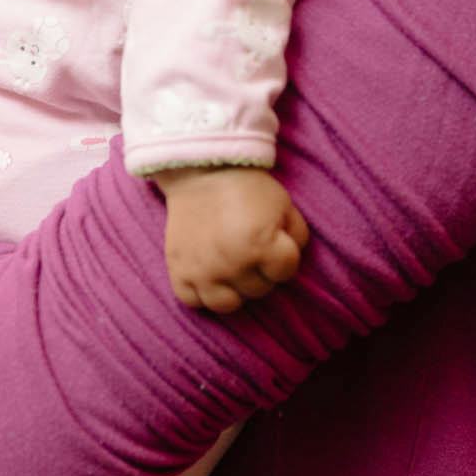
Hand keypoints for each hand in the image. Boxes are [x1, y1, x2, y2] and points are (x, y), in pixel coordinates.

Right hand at [150, 167, 310, 312]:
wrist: (201, 170)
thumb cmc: (247, 187)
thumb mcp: (284, 204)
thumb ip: (296, 236)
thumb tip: (290, 262)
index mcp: (260, 245)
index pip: (286, 272)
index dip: (285, 256)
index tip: (275, 242)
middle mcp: (231, 263)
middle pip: (260, 290)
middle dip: (262, 271)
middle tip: (252, 250)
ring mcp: (202, 271)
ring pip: (228, 305)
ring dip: (235, 288)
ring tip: (233, 268)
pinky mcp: (179, 271)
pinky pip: (194, 301)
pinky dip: (202, 291)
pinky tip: (209, 274)